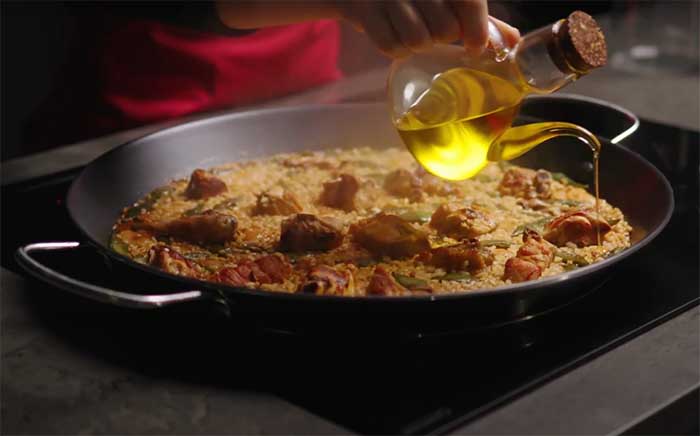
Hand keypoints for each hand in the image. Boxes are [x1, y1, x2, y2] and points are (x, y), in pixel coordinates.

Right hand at [338, 0, 519, 57]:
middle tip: (431, 29)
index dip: (476, 30)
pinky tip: (394, 35)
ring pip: (417, 42)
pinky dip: (395, 50)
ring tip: (411, 31)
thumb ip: (477, 17)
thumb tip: (511, 41)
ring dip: (417, 45)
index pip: (469, 3)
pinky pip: (391, 47)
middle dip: (440, 37)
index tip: (475, 47)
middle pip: (443, 31)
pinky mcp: (364, 11)